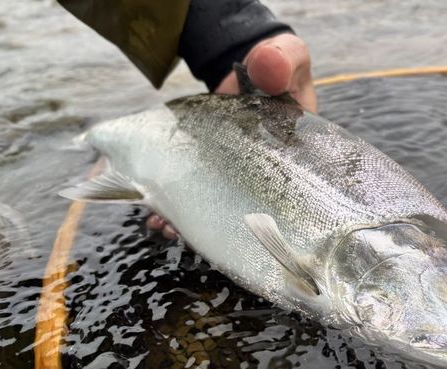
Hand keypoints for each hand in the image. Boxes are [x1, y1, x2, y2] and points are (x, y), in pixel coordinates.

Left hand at [147, 33, 316, 238]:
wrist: (250, 61)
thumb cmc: (279, 63)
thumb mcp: (287, 57)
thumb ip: (281, 61)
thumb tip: (267, 65)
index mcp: (291, 156)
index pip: (281, 194)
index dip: (260, 215)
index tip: (239, 226)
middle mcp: (262, 172)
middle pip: (241, 210)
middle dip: (215, 225)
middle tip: (187, 233)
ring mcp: (233, 170)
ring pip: (213, 204)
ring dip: (189, 218)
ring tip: (165, 225)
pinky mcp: (209, 163)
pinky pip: (194, 185)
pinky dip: (175, 197)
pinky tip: (156, 207)